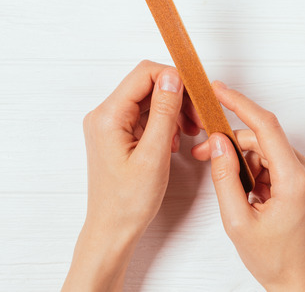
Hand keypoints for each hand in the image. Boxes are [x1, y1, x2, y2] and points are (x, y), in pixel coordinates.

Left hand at [63, 60, 199, 291]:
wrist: (113, 229)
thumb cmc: (129, 201)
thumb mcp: (154, 155)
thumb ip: (164, 112)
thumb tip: (173, 78)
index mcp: (108, 117)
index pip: (144, 74)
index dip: (174, 79)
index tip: (197, 95)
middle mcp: (105, 115)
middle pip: (148, 85)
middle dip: (178, 97)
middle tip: (199, 119)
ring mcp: (111, 125)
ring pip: (150, 100)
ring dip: (174, 111)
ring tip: (190, 132)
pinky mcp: (118, 135)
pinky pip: (146, 116)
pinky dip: (165, 123)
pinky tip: (175, 141)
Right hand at [192, 82, 304, 291]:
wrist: (302, 283)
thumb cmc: (275, 260)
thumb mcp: (237, 222)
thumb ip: (224, 179)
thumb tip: (217, 143)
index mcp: (295, 180)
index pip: (266, 127)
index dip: (239, 104)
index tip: (218, 91)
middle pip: (263, 139)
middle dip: (231, 142)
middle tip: (202, 153)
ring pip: (267, 150)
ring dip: (243, 159)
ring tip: (225, 184)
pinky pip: (276, 163)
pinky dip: (255, 170)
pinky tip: (245, 192)